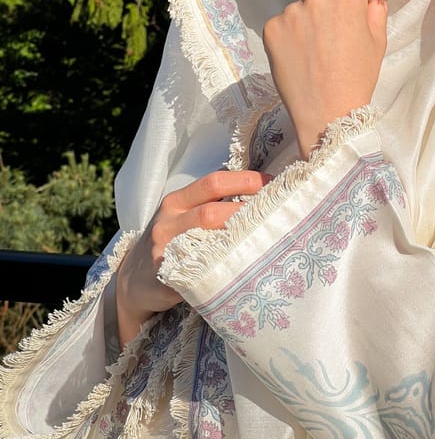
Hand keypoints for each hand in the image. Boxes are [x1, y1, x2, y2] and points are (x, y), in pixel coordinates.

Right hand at [116, 170, 270, 344]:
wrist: (131, 282)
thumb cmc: (170, 241)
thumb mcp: (181, 215)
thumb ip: (210, 202)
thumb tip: (259, 191)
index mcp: (176, 201)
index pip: (214, 181)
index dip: (246, 180)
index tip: (273, 184)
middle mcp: (168, 222)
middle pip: (211, 212)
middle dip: (246, 213)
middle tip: (275, 215)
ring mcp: (163, 251)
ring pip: (204, 239)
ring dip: (237, 239)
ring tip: (265, 239)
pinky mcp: (164, 279)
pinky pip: (196, 274)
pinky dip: (220, 270)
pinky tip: (243, 270)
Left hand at [263, 0, 386, 158]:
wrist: (326, 114)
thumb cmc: (358, 78)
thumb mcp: (378, 43)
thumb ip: (376, 11)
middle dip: (333, 3)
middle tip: (336, 34)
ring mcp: (290, 11)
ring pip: (304, 7)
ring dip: (309, 19)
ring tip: (315, 50)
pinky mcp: (271, 28)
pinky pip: (284, 23)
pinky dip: (291, 34)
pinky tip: (299, 55)